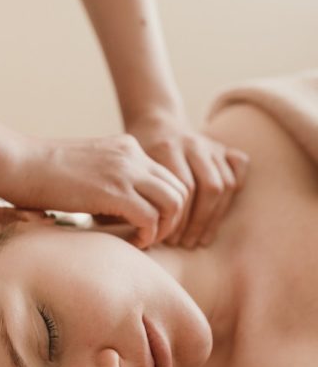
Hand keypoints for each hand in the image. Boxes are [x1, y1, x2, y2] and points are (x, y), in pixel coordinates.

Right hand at [14, 133, 188, 248]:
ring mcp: (125, 171)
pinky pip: (151, 218)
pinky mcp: (114, 191)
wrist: (19, 164)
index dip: (166, 205)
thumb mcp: (86, 168)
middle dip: (174, 218)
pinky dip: (147, 235)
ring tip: (145, 241)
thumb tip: (112, 205)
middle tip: (154, 236)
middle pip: (180, 189)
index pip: (168, 177)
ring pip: (174, 203)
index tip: (149, 224)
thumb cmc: (41, 173)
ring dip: (164, 228)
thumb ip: (107, 179)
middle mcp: (132, 155)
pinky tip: (132, 242)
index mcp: (126, 147)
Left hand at [126, 113, 249, 247]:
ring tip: (200, 238)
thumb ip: (131, 197)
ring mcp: (209, 144)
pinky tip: (219, 209)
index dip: (178, 219)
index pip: (183, 189)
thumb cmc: (135, 158)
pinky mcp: (222, 147)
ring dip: (214, 216)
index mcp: (165, 148)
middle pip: (208, 188)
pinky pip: (239, 167)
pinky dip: (236, 187)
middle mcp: (191, 144)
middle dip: (198, 222)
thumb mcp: (126, 173)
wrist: (153, 123)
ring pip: (224, 184)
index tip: (168, 239)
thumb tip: (138, 236)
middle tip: (186, 243)